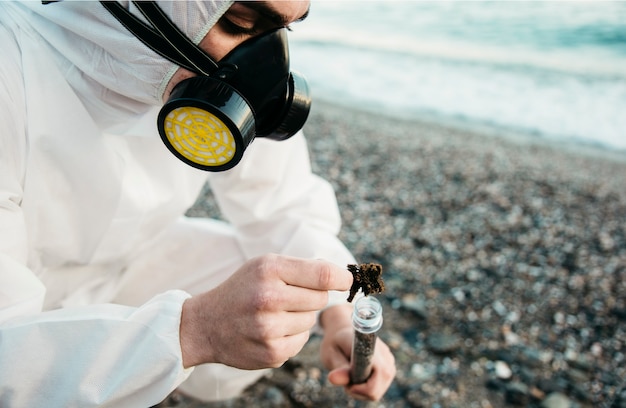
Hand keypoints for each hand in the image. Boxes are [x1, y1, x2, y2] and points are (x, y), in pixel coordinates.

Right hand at [180, 254, 351, 369]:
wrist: (206, 324)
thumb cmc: (243, 289)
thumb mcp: (265, 266)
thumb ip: (302, 267)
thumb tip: (341, 275)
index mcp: (269, 270)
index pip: (323, 275)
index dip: (341, 278)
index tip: (346, 281)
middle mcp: (268, 298)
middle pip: (321, 299)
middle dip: (313, 297)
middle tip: (289, 296)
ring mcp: (269, 329)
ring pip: (311, 321)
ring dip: (301, 317)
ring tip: (275, 314)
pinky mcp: (271, 353)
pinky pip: (302, 341)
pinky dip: (293, 335)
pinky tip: (272, 330)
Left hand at [319, 304, 395, 400]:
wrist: (343, 331)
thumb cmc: (335, 341)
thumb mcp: (331, 353)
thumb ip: (337, 366)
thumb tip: (333, 379)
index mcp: (372, 349)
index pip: (377, 378)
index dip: (360, 387)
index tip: (347, 383)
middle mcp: (385, 356)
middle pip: (378, 390)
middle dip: (359, 391)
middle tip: (346, 379)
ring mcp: (389, 362)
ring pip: (378, 391)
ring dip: (362, 390)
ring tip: (350, 375)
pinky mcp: (389, 368)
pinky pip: (379, 388)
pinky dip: (366, 388)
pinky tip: (357, 376)